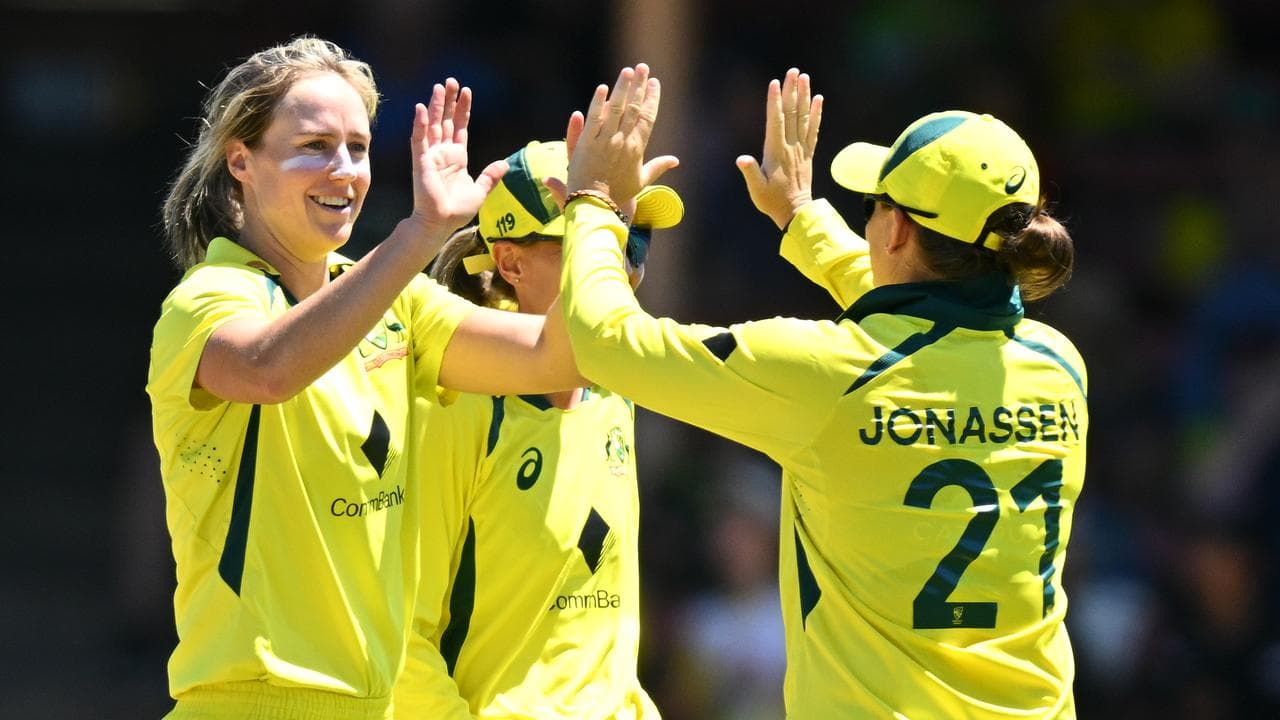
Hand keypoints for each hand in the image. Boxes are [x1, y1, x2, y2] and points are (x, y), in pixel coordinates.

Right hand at [408, 79, 507, 235]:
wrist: (441, 224)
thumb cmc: (457, 210)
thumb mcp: (480, 191)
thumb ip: (491, 176)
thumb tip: (505, 164)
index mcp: (457, 157)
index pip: (460, 127)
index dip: (463, 109)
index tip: (467, 91)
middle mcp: (443, 152)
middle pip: (446, 120)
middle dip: (449, 101)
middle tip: (451, 80)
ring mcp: (431, 155)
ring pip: (433, 124)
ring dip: (435, 106)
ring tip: (439, 87)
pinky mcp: (421, 161)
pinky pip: (419, 139)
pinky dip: (420, 124)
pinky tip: (421, 109)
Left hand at [563, 64, 678, 206]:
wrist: (599, 206)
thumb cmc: (620, 195)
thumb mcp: (642, 180)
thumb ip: (657, 167)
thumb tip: (676, 160)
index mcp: (638, 148)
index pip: (648, 118)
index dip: (653, 98)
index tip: (655, 83)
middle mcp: (624, 141)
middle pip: (634, 108)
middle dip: (640, 86)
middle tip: (643, 67)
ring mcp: (606, 141)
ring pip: (616, 109)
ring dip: (623, 88)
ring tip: (628, 70)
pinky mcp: (587, 144)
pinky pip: (594, 119)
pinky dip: (598, 103)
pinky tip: (603, 88)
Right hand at [736, 68, 822, 228]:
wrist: (796, 212)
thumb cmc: (771, 201)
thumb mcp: (756, 189)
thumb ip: (750, 172)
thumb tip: (742, 159)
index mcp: (776, 152)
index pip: (775, 121)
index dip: (775, 102)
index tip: (775, 83)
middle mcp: (790, 146)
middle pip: (791, 114)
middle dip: (792, 91)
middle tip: (793, 71)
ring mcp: (801, 149)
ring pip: (803, 118)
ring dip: (805, 96)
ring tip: (805, 77)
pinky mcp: (808, 154)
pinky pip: (814, 130)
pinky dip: (816, 114)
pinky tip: (819, 100)